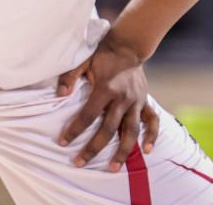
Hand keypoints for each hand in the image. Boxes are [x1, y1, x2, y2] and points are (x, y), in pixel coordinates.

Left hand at [56, 32, 159, 171]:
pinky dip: (152, 136)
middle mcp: (122, 98)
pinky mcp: (145, 101)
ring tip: (113, 168)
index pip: (88, 115)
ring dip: (122, 151)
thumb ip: (70, 76)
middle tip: (80, 163)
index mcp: (105, 88)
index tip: (63, 142)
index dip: (75, 130)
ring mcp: (136, 101)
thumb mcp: (83, 60)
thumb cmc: (102, 53)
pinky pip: (152, 121)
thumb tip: (59, 94)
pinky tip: (147, 151)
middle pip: (108, 129)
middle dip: (93, 148)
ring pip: (130, 131)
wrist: (129, 44)